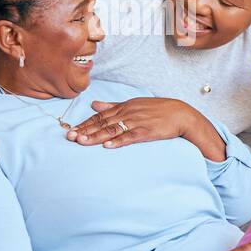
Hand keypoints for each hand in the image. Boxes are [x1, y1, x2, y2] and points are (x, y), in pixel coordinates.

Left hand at [66, 97, 198, 148]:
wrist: (180, 114)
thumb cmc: (157, 110)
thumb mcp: (133, 104)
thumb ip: (112, 105)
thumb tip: (94, 104)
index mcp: (123, 107)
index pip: (100, 116)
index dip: (85, 124)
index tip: (71, 130)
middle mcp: (127, 113)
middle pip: (103, 123)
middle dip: (85, 131)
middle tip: (70, 137)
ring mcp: (137, 122)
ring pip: (113, 130)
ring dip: (97, 136)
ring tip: (82, 142)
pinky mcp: (146, 132)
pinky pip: (130, 137)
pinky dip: (118, 141)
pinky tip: (108, 146)